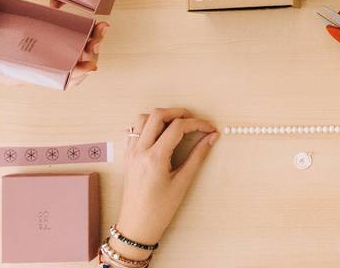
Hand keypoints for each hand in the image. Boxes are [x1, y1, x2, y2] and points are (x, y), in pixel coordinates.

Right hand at [0, 3, 105, 86]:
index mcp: (16, 72)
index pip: (50, 76)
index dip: (72, 72)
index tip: (88, 62)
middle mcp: (30, 71)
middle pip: (68, 70)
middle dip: (87, 57)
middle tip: (99, 39)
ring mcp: (35, 65)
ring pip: (69, 63)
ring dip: (87, 51)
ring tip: (101, 32)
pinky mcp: (37, 56)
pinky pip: (63, 56)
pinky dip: (78, 48)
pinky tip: (90, 36)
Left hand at [115, 108, 218, 246]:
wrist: (136, 226)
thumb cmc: (160, 210)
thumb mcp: (182, 183)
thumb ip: (198, 156)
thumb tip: (211, 138)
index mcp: (154, 158)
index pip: (177, 127)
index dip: (197, 123)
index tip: (209, 129)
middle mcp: (140, 151)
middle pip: (158, 115)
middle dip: (179, 113)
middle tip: (194, 121)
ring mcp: (131, 152)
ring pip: (143, 119)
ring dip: (162, 117)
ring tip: (178, 126)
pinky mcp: (128, 156)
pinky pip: (135, 130)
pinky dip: (149, 125)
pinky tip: (161, 134)